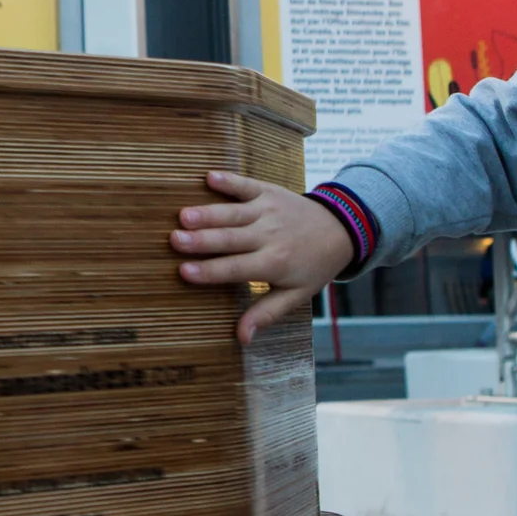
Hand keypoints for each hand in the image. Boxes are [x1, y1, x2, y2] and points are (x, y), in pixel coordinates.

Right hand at [169, 172, 355, 343]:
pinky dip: (229, 180)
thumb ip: (267, 313)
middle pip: (230, 239)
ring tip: (183, 215)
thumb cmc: (313, 266)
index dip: (209, 270)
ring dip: (208, 213)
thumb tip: (241, 338)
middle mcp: (270, 235)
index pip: (236, 268)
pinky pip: (246, 185)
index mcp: (274, 263)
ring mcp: (268, 211)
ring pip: (233, 213)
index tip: (184, 271)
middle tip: (174, 240)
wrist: (342, 229)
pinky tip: (209, 177)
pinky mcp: (269, 192)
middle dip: (202, 240)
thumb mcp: (296, 295)